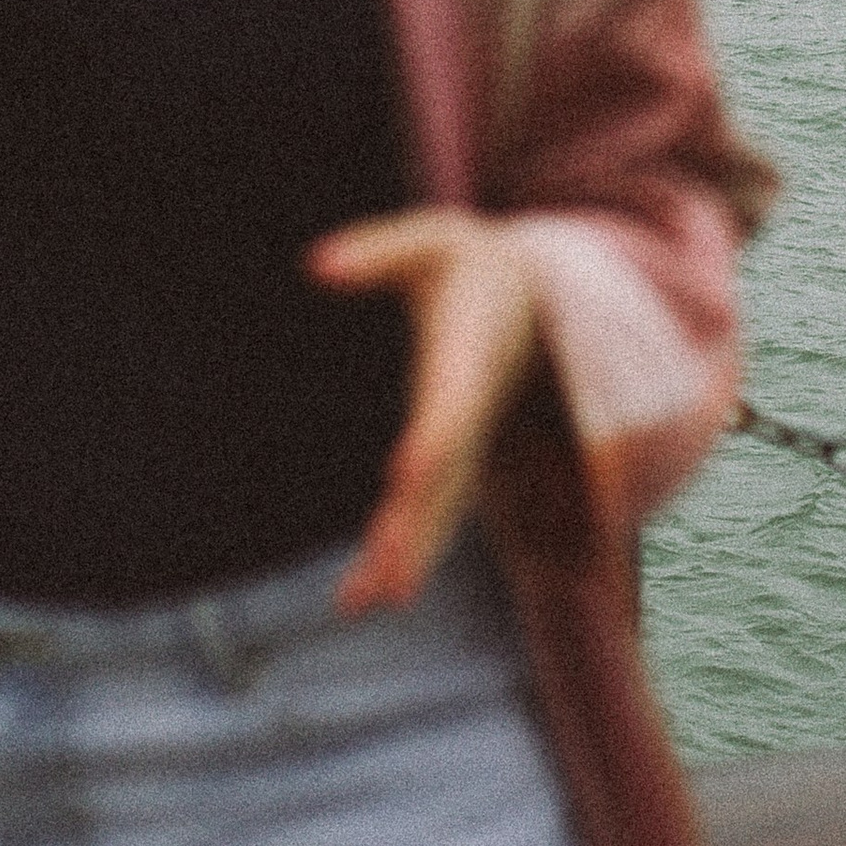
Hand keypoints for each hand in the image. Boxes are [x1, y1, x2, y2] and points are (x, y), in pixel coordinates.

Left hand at [307, 209, 542, 613]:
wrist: (529, 298)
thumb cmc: (468, 263)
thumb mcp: (432, 240)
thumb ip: (378, 251)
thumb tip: (316, 266)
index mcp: (470, 356)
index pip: (453, 406)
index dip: (433, 439)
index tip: (407, 474)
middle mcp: (470, 411)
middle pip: (447, 478)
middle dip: (418, 528)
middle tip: (391, 584)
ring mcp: (465, 443)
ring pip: (438, 511)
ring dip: (405, 557)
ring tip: (362, 605)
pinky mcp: (450, 460)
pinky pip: (428, 515)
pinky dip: (399, 555)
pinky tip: (358, 598)